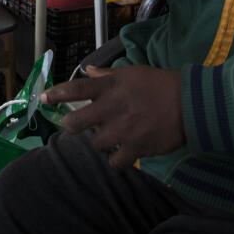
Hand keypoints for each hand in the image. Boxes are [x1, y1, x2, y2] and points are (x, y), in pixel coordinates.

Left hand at [41, 65, 184, 168]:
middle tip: (77, 126)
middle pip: (76, 123)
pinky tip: (122, 153)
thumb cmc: (160, 84)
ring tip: (109, 137)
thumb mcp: (133, 72)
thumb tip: (89, 70)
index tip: (44, 98)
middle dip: (72, 126)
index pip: (75, 90)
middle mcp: (111, 109)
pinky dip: (116, 160)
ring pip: (94, 144)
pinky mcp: (135, 149)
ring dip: (99, 142)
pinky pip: (114, 163)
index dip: (56, 94)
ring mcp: (122, 131)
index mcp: (110, 88)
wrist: (190, 104)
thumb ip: (107, 74)